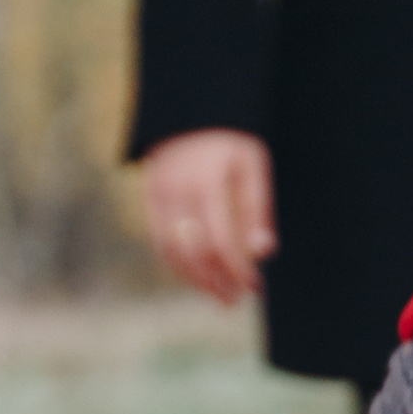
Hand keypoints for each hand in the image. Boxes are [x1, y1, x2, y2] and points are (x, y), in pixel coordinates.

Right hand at [143, 130, 275, 304]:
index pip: (221, 242)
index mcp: (207, 183)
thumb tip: (263, 253)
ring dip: (195, 280)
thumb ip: (257, 209)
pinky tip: (196, 277)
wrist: (189, 112)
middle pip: (194, 253)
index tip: (255, 288)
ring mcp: (159, 196)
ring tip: (218, 296)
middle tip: (235, 301)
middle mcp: (178, 192)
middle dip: (216, 282)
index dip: (237, 270)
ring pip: (172, 252)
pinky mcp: (149, 199)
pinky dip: (177, 264)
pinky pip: (159, 241)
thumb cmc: (229, 142)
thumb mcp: (252, 167)